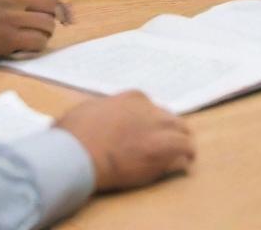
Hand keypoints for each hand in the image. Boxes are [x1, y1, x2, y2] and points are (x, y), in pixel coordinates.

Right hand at [0, 0, 64, 62]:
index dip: (55, 8)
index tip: (57, 15)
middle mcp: (13, 3)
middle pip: (50, 13)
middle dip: (50, 21)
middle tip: (42, 27)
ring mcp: (8, 25)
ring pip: (45, 31)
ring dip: (44, 35)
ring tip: (35, 37)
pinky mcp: (1, 44)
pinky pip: (32, 46)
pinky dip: (34, 47)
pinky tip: (25, 47)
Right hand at [57, 91, 193, 191]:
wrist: (76, 153)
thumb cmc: (73, 134)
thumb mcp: (86, 111)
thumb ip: (99, 112)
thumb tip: (92, 119)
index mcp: (132, 98)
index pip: (150, 108)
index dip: (149, 122)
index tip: (145, 131)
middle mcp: (149, 108)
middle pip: (168, 117)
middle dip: (169, 129)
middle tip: (167, 141)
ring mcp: (157, 126)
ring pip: (181, 130)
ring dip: (182, 141)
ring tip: (184, 150)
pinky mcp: (162, 148)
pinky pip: (184, 147)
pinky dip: (187, 154)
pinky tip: (187, 161)